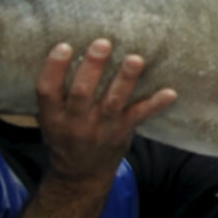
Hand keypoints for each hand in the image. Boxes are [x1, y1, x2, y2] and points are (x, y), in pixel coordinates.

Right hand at [37, 39, 176, 190]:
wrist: (80, 173)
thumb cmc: (66, 135)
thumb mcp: (51, 119)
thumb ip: (58, 94)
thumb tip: (72, 50)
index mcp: (52, 116)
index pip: (47, 90)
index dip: (54, 68)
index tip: (65, 46)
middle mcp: (76, 121)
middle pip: (82, 92)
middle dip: (92, 67)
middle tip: (103, 43)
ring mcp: (101, 127)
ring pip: (114, 101)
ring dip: (125, 79)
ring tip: (135, 59)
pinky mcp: (123, 131)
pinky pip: (140, 116)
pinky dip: (156, 104)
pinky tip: (170, 93)